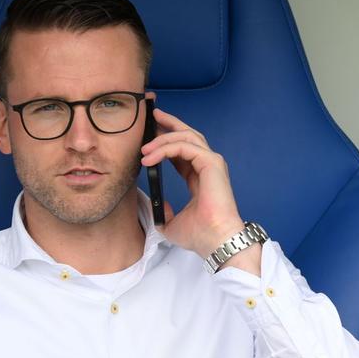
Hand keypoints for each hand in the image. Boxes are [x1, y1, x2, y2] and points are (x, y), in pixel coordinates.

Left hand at [139, 105, 259, 271]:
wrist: (214, 240)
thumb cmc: (201, 235)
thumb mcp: (171, 223)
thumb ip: (164, 211)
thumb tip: (157, 204)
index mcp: (200, 177)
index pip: (182, 150)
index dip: (166, 141)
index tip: (149, 137)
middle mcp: (207, 166)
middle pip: (187, 135)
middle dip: (169, 124)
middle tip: (152, 117)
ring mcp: (211, 163)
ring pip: (185, 137)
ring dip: (162, 138)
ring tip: (144, 148)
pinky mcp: (211, 163)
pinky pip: (184, 147)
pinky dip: (165, 148)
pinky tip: (150, 157)